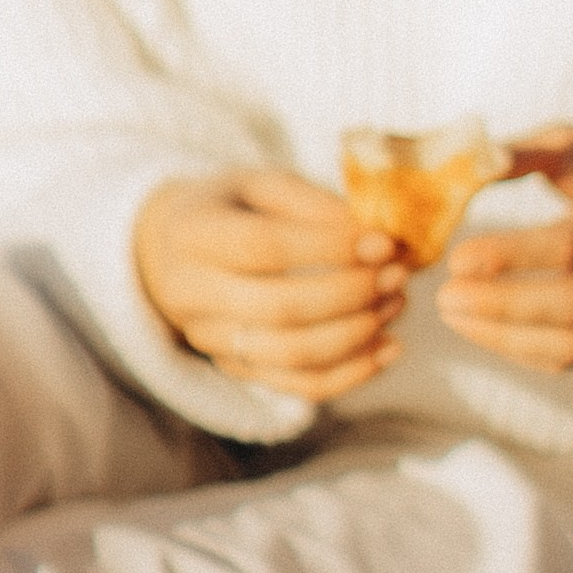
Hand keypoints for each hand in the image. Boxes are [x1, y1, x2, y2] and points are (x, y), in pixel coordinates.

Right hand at [134, 169, 404, 401]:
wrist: (175, 251)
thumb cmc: (233, 210)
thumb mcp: (263, 185)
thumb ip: (315, 205)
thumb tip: (380, 236)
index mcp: (193, 234)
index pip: (263, 248)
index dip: (329, 247)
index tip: (383, 242)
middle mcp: (191, 294)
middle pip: (279, 308)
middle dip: (351, 293)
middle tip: (397, 274)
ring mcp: (211, 340)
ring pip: (291, 355)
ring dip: (356, 333)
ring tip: (396, 303)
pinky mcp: (238, 369)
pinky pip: (299, 386)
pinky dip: (352, 374)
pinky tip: (389, 349)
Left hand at [436, 126, 572, 371]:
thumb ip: (524, 152)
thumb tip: (469, 166)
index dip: (512, 256)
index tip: (457, 257)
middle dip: (502, 305)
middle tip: (443, 295)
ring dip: (503, 335)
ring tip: (452, 312)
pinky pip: (571, 358)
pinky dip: (519, 349)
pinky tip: (480, 326)